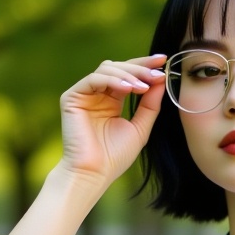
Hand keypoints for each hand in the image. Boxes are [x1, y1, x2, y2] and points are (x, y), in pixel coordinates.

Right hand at [59, 55, 166, 184]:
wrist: (94, 173)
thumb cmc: (115, 156)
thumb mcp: (140, 128)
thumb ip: (150, 105)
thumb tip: (161, 79)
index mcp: (112, 100)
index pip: (128, 75)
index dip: (145, 66)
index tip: (163, 61)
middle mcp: (97, 94)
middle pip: (118, 67)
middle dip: (140, 68)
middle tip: (157, 72)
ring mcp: (84, 94)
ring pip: (107, 68)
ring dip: (129, 74)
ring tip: (144, 87)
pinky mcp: (72, 97)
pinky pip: (94, 79)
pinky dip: (112, 80)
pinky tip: (128, 89)